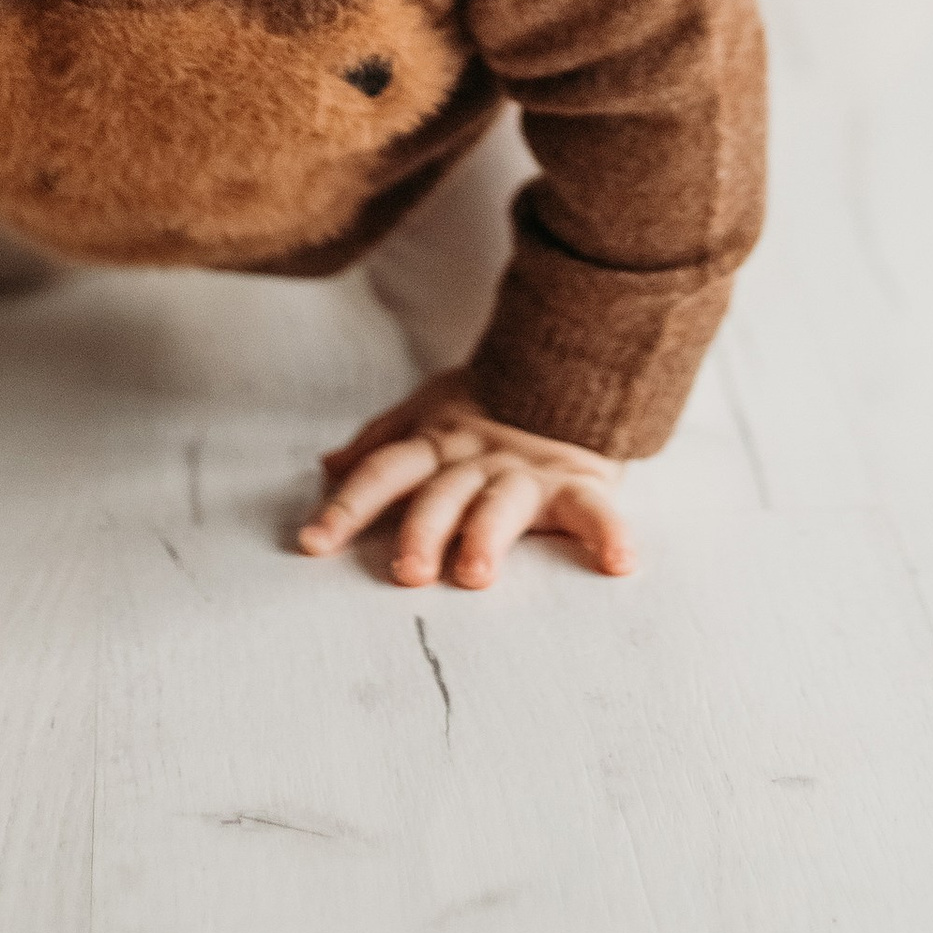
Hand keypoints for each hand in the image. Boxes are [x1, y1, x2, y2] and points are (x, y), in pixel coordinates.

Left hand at [299, 370, 636, 587]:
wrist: (572, 360)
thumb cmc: (491, 403)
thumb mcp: (431, 413)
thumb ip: (383, 442)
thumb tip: (327, 467)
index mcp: (438, 443)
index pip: (384, 471)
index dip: (348, 505)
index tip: (312, 543)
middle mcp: (477, 459)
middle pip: (441, 496)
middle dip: (423, 531)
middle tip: (408, 571)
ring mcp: (528, 472)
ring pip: (502, 505)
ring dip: (487, 537)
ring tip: (476, 572)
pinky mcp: (578, 482)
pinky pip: (595, 510)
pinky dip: (609, 534)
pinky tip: (619, 562)